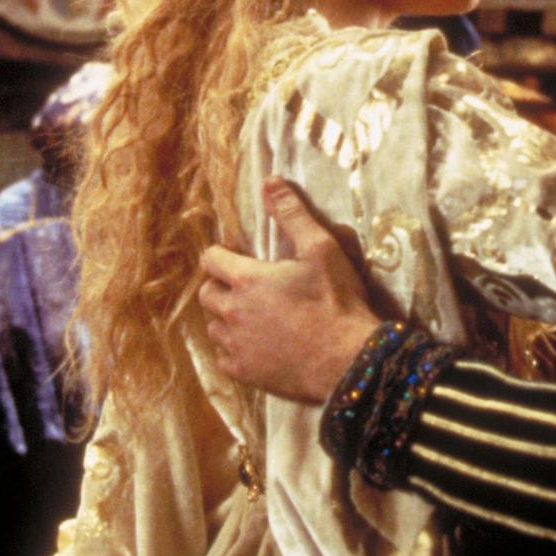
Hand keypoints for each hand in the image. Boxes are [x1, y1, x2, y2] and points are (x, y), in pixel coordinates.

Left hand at [197, 179, 382, 403]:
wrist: (348, 362)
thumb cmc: (336, 302)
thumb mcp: (321, 249)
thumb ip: (292, 214)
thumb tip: (270, 182)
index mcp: (246, 280)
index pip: (210, 259)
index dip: (222, 254)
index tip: (239, 256)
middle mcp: (232, 312)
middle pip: (206, 293)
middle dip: (221, 286)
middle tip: (248, 287)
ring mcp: (235, 346)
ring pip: (214, 327)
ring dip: (227, 319)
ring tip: (253, 317)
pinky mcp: (244, 374)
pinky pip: (225, 357)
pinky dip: (235, 350)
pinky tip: (257, 346)